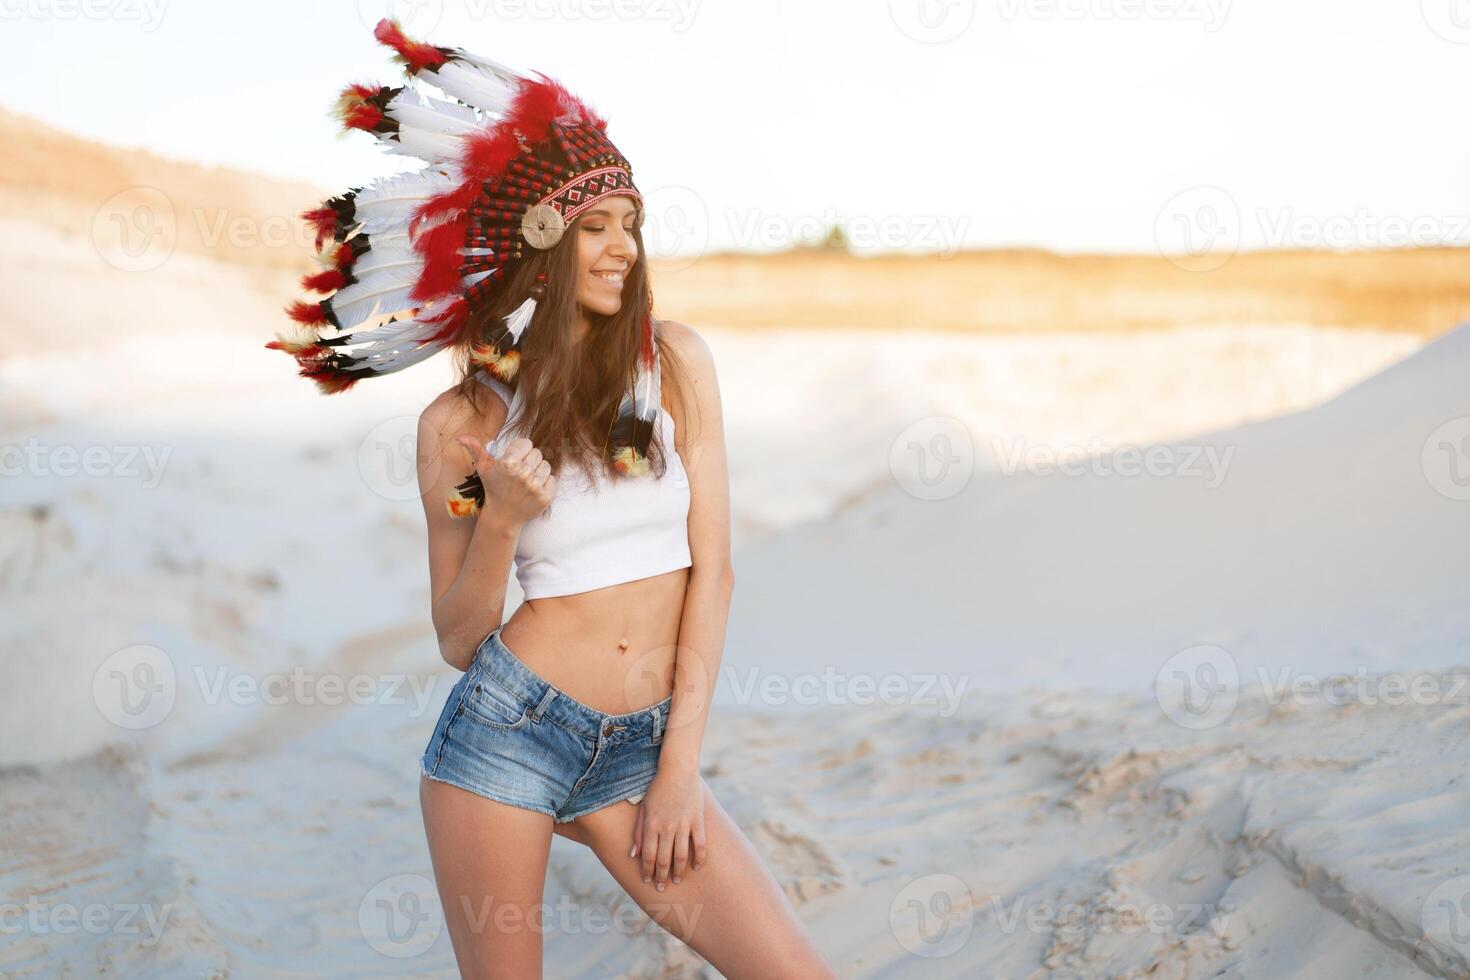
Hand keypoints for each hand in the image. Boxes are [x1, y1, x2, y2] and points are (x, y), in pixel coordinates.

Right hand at [454, 434, 555, 525]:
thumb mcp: (483, 468)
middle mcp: (523, 474)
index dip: (520, 450)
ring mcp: (535, 486)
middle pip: (537, 453)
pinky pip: (552, 479)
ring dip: (538, 471)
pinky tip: (533, 489)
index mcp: (508, 463)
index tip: (514, 460)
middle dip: (529, 460)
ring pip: (546, 465)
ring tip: (526, 481)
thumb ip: (475, 449)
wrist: (502, 517)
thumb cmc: (493, 489)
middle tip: (519, 472)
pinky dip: (545, 483)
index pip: (526, 443)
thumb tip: (460, 437)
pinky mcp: (546, 496)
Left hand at [631, 767, 706, 890]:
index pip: (648, 855)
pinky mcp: (698, 820)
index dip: (647, 871)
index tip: (647, 881)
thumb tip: (633, 854)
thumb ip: (638, 832)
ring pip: (681, 856)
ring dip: (678, 872)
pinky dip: (699, 859)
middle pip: (664, 859)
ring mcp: (684, 825)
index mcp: (652, 825)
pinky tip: (696, 868)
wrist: (678, 770)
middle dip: (661, 876)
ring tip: (676, 881)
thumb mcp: (643, 808)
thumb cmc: (657, 788)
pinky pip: (700, 844)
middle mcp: (667, 828)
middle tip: (661, 889)